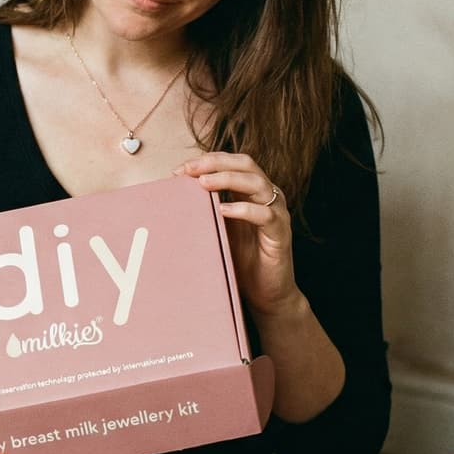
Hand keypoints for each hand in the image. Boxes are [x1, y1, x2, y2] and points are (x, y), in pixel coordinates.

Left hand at [174, 153, 301, 317]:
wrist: (266, 293)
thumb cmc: (241, 258)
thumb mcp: (217, 228)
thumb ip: (204, 209)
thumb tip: (172, 197)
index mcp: (250, 191)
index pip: (231, 162)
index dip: (206, 161)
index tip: (180, 170)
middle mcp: (266, 196)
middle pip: (245, 163)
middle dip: (215, 162)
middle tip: (190, 170)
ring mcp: (276, 213)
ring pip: (257, 183)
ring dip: (227, 179)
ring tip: (203, 183)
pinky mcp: (281, 233)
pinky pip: (265, 215)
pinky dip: (243, 210)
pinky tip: (223, 210)